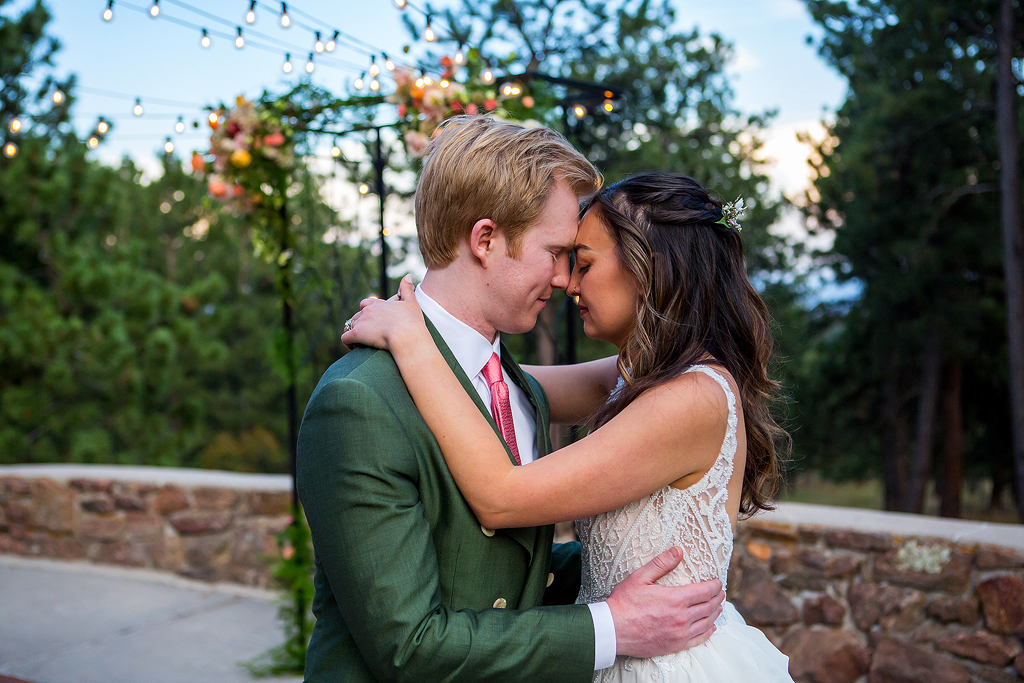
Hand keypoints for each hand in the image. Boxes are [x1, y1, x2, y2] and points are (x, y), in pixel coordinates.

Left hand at [341, 275, 426, 351]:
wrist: (406, 335)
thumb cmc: (412, 322)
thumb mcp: (411, 302)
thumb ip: (407, 289)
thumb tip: (408, 275)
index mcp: (379, 304)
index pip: (366, 304)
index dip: (367, 312)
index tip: (372, 321)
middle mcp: (368, 310)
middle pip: (357, 315)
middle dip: (359, 324)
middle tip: (366, 334)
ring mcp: (362, 322)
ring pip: (350, 325)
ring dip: (353, 332)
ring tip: (359, 342)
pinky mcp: (357, 334)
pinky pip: (345, 338)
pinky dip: (347, 343)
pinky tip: (354, 348)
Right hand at [606, 547, 724, 657]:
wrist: (613, 630)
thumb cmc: (624, 602)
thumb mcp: (641, 577)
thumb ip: (662, 563)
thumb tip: (679, 550)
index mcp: (675, 599)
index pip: (705, 592)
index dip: (715, 586)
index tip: (718, 582)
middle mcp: (682, 617)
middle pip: (709, 606)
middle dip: (717, 598)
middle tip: (720, 593)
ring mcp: (680, 634)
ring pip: (707, 622)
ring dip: (715, 613)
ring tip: (718, 607)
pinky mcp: (675, 646)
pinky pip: (699, 639)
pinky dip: (708, 632)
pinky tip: (711, 627)